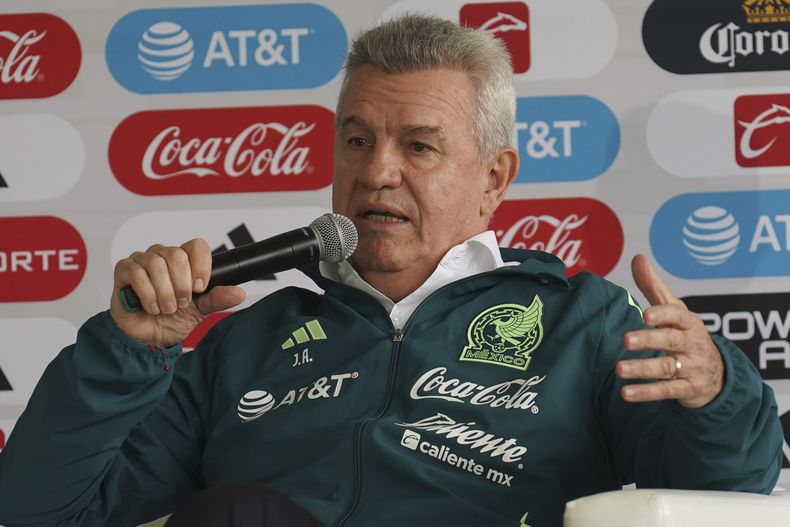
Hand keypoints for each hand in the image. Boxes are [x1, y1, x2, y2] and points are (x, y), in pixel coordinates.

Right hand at [110, 239, 244, 348]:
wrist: (148, 338)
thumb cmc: (172, 320)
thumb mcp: (200, 311)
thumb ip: (217, 299)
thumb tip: (238, 293)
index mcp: (184, 261)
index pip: (197, 245)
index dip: (201, 265)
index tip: (200, 287)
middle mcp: (163, 255)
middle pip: (177, 255)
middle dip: (182, 284)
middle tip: (181, 303)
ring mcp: (142, 260)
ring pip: (156, 264)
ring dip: (165, 292)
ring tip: (166, 308)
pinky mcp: (124, 270)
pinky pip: (137, 273)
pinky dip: (147, 294)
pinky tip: (152, 307)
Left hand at [615, 254, 723, 407]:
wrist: (718, 374)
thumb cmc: (686, 335)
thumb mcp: (675, 311)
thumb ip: (654, 287)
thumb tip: (637, 257)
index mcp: (688, 322)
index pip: (678, 315)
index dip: (663, 314)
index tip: (645, 315)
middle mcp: (692, 344)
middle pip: (671, 341)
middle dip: (649, 341)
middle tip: (626, 340)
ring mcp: (692, 368)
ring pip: (667, 368)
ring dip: (642, 369)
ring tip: (619, 369)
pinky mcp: (689, 389)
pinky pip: (667, 391)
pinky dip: (646, 392)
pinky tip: (625, 393)